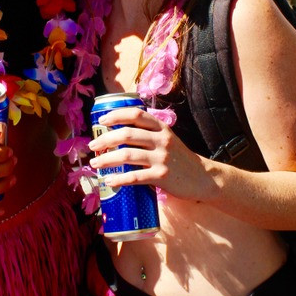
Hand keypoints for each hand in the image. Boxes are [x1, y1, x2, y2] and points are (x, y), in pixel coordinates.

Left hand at [88, 105, 206, 200]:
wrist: (203, 178)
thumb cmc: (179, 159)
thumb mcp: (167, 140)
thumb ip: (148, 135)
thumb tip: (117, 136)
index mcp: (162, 128)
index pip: (136, 114)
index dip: (116, 115)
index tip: (101, 121)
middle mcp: (162, 140)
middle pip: (127, 134)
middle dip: (105, 139)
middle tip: (92, 146)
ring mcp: (162, 158)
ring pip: (127, 155)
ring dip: (106, 159)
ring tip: (95, 163)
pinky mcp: (162, 176)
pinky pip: (135, 177)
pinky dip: (119, 179)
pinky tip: (109, 181)